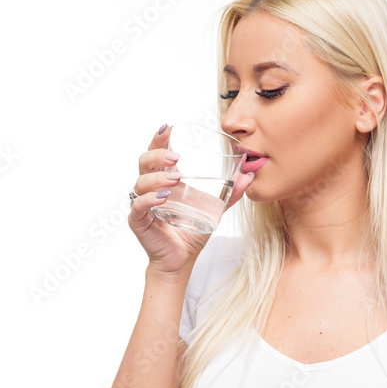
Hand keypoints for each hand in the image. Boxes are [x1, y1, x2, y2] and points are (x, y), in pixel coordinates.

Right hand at [128, 124, 254, 274]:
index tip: (167, 128)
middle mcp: (149, 188)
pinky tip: (162, 198)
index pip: (156, 154)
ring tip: (175, 179)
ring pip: (141, 182)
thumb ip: (229, 194)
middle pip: (144, 162)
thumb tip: (248, 176)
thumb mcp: (214, 209)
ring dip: (157, 177)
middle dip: (158, 155)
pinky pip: (138, 205)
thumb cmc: (192, 231)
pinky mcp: (138, 221)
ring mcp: (142, 204)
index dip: (159, 139)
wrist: (181, 259)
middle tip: (176, 158)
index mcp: (163, 180)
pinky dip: (149, 199)